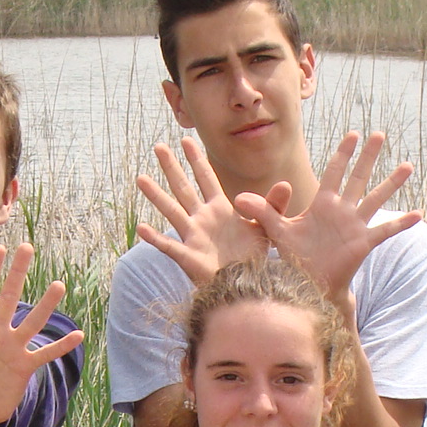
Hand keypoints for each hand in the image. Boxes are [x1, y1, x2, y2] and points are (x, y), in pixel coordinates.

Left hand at [0, 244, 84, 423]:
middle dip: (19, 274)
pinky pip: (45, 354)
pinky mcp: (25, 367)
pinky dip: (60, 346)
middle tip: (28, 247)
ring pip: (32, 322)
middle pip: (11, 298)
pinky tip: (78, 335)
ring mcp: (13, 349)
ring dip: (45, 306)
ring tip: (58, 286)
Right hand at [135, 137, 286, 285]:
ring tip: (140, 178)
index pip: (206, 178)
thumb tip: (286, 183)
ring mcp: (193, 237)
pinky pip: (169, 246)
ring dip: (156, 195)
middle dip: (172, 167)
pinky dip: (155, 238)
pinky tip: (141, 228)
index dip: (197, 160)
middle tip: (158, 146)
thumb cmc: (252, 258)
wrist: (246, 286)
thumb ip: (272, 206)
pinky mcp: (190, 257)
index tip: (186, 140)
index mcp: (219, 210)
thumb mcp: (266, 228)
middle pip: (184, 188)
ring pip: (172, 211)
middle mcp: (202, 219)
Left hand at [235, 131, 420, 298]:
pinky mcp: (362, 243)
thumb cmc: (295, 257)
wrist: (308, 283)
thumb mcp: (278, 231)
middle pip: (358, 178)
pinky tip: (418, 214)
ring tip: (407, 165)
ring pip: (375, 199)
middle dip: (368, 157)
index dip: (342, 154)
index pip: (334, 173)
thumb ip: (263, 212)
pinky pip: (385, 231)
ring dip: (391, 183)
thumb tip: (237, 199)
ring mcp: (355, 226)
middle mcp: (342, 211)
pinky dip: (401, 223)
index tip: (352, 134)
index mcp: (323, 204)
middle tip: (380, 134)